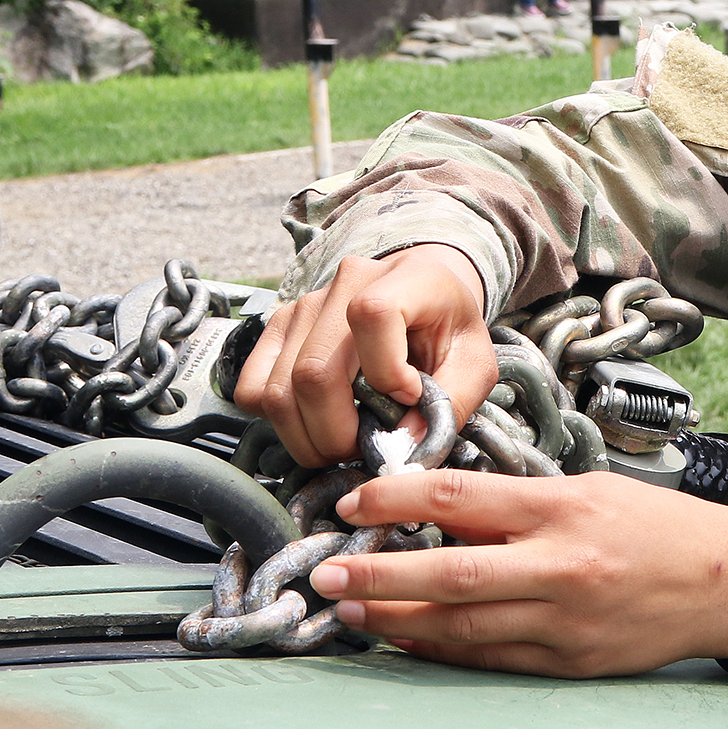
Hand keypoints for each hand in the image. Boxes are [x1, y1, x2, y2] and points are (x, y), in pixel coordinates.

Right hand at [234, 245, 499, 466]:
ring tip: (344, 441)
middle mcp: (343, 285)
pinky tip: (316, 421)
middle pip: (313, 374)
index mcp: (405, 279)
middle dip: (337, 435)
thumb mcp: (475, 363)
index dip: (387, 373)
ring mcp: (302, 305)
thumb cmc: (448, 328)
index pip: (371, 315)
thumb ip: (451, 404)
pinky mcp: (276, 329)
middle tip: (365, 448)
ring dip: (308, 438)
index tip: (408, 397)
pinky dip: (279, 423)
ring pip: (277, 391)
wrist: (422, 291)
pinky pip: (252, 391)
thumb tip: (402, 448)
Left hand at [312, 471, 727, 677]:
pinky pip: (492, 659)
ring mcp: (565, 621)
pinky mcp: (571, 662)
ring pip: (463, 625)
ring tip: (349, 613)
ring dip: (398, 620)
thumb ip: (516, 503)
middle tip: (325, 578)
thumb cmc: (658, 526)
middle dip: (378, 576)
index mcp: (562, 507)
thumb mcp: (589, 490)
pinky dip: (442, 651)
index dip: (396, 500)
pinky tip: (405, 640)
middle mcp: (560, 565)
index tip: (351, 504)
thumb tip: (436, 509)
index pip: (460, 496)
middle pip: (450, 571)